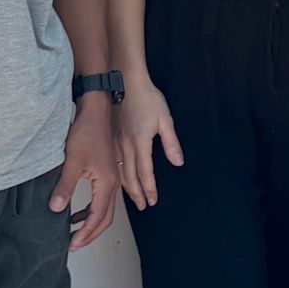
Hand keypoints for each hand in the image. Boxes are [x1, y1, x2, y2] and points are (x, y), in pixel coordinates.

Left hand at [55, 97, 119, 248]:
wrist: (96, 111)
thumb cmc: (86, 132)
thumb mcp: (72, 161)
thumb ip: (65, 186)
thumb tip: (56, 209)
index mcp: (107, 183)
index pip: (97, 217)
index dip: (85, 233)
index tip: (72, 244)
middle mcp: (113, 184)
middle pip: (106, 218)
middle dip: (90, 234)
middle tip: (74, 245)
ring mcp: (112, 178)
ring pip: (105, 210)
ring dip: (91, 223)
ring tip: (74, 232)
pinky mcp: (106, 173)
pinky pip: (101, 200)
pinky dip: (90, 211)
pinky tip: (75, 213)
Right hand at [115, 78, 182, 207]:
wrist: (125, 81)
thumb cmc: (146, 97)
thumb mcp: (165, 119)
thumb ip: (171, 143)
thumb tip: (178, 163)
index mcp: (140, 142)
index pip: (145, 172)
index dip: (149, 188)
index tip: (152, 201)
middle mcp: (125, 146)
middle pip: (130, 177)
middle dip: (137, 193)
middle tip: (143, 206)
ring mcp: (115, 142)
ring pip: (119, 171)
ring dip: (127, 187)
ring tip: (133, 198)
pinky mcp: (111, 138)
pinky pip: (113, 162)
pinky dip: (117, 175)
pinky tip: (119, 179)